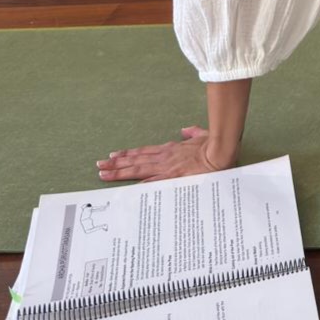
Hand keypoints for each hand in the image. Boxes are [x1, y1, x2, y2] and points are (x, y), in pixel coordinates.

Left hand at [96, 126, 234, 183]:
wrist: (221, 151)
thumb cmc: (213, 145)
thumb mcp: (201, 135)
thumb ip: (192, 132)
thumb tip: (185, 130)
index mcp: (170, 149)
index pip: (143, 152)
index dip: (127, 155)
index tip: (113, 156)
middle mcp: (164, 157)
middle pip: (135, 160)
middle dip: (115, 164)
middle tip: (99, 166)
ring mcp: (166, 167)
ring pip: (138, 169)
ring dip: (119, 172)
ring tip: (103, 174)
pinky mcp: (172, 177)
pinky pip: (152, 182)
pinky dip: (138, 185)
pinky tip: (125, 188)